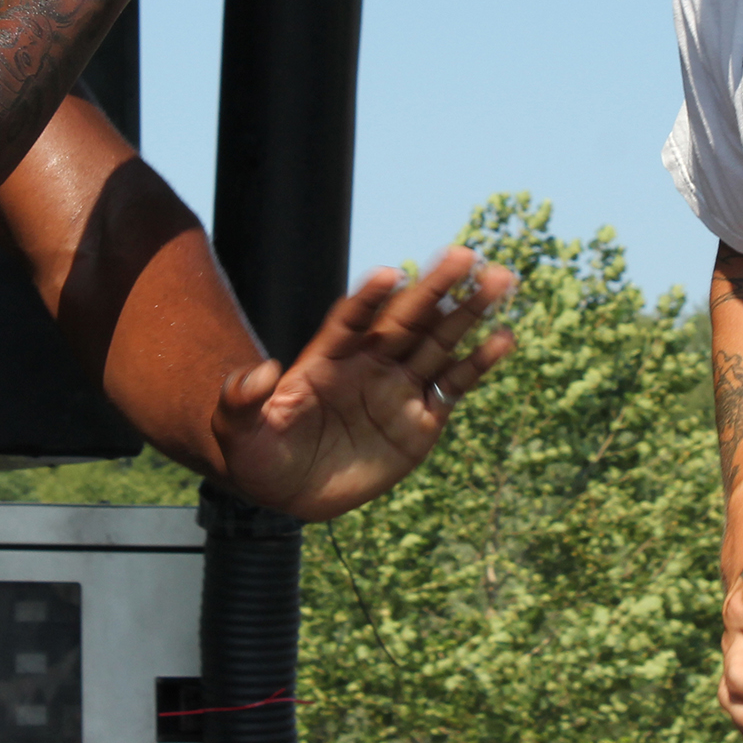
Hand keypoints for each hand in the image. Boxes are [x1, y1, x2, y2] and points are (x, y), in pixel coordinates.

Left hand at [209, 245, 515, 520]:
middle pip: (407, 319)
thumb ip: (242, 399)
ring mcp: (397, 388)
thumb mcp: (237, 428)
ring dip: (468, 312)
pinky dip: (479, 363)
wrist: (288, 487)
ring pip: (439, 342)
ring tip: (499, 279)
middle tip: (466, 255)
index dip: (369, 299)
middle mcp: (368, 363)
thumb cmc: (259, 450)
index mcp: (327, 356)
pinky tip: (504, 337)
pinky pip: (454, 385)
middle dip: (435, 288)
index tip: (388, 275)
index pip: (352, 319)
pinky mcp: (421, 421)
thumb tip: (258, 372)